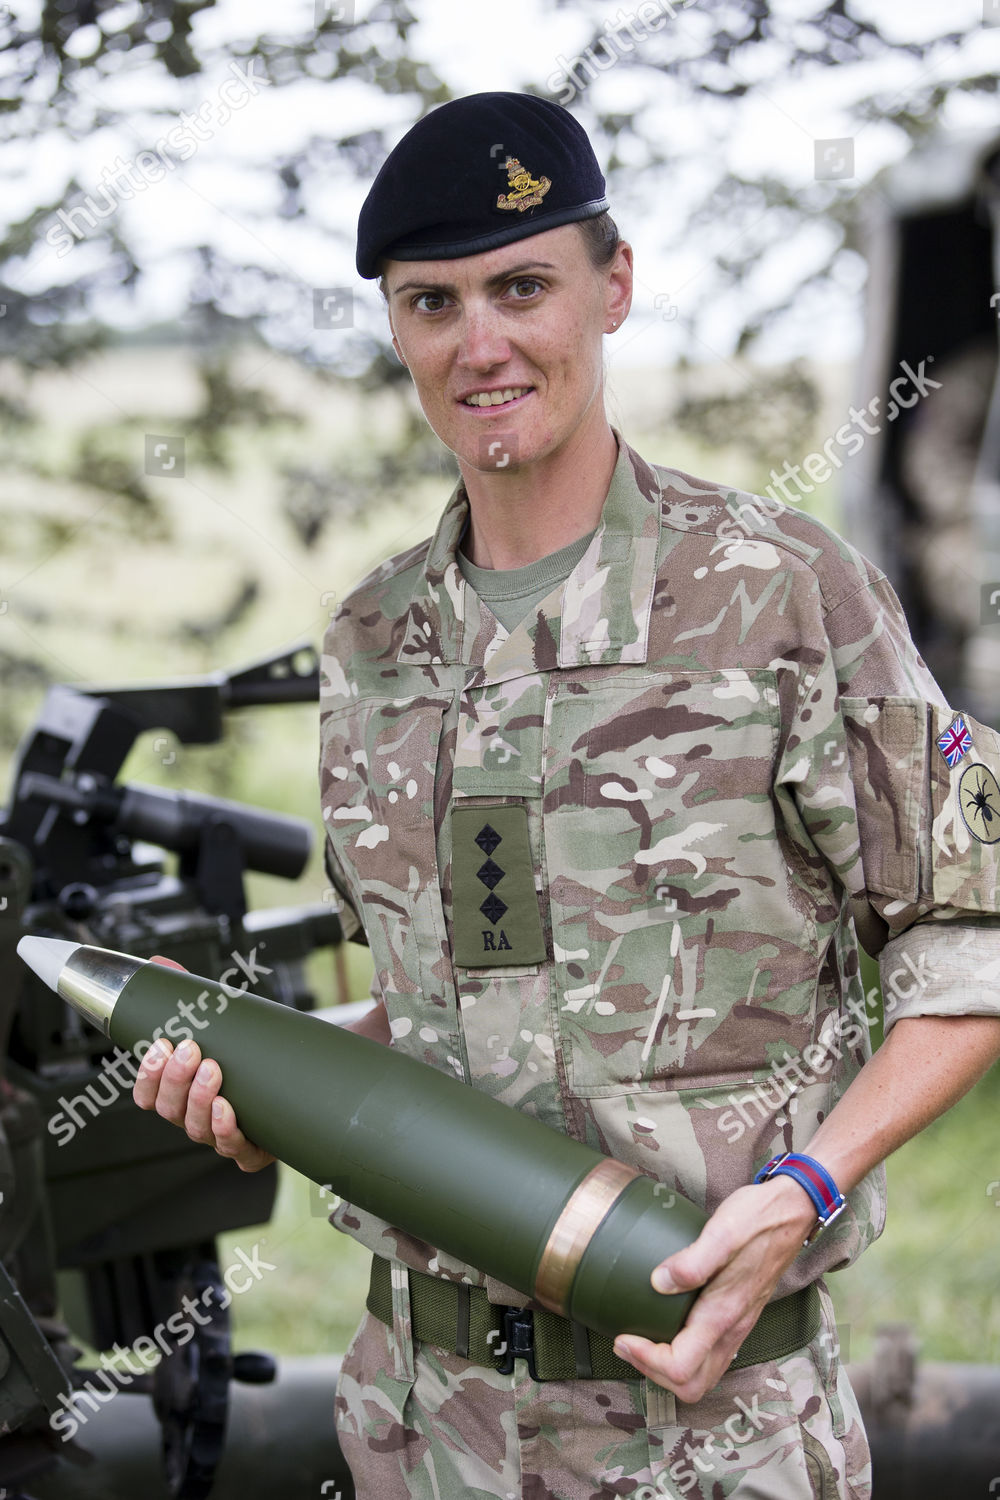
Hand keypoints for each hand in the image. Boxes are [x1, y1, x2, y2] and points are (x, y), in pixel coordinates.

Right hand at [132, 955, 275, 1172]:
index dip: (148, 1074)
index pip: (147, 1093)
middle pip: (168, 1109)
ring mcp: (220, 1136)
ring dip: (198, 1099)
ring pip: (195, 1128)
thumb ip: (189, 996)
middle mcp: (195, 1117)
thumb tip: (158, 965)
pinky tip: (227, 1108)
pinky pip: (231, 1148)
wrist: (301, 1083)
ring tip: (213, 1069)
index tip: (161, 1044)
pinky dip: (225, 1129)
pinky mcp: (249, 1150)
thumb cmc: (249, 1057)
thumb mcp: (220, 1024)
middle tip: (192, 1049)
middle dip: (175, 1079)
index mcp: (181, 1092)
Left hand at [612, 1177, 817, 1400]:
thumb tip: (658, 1282)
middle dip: (654, 1373)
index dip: (646, 1360)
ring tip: (641, 1342)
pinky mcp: (738, 1317)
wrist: (792, 1213)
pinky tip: (667, 1328)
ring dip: (668, 1370)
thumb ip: (692, 1261)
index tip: (624, 1337)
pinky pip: (710, 1358)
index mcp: (723, 1313)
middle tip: (626, 1344)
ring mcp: (737, 1326)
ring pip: (702, 1376)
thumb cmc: (758, 1220)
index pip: (681, 1366)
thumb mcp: (723, 1231)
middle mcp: (732, 1329)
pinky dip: (684, 1357)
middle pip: (691, 1385)